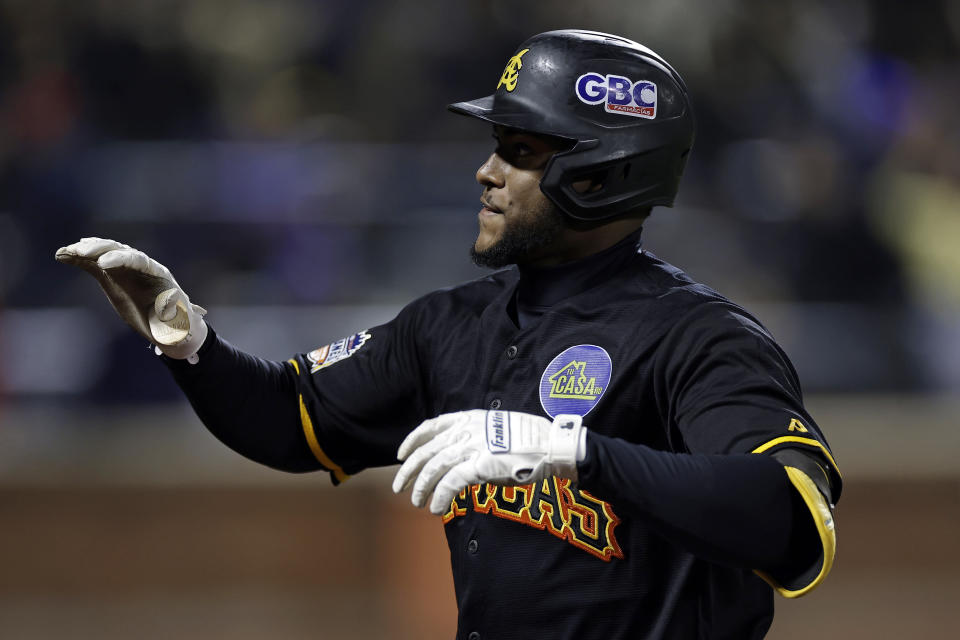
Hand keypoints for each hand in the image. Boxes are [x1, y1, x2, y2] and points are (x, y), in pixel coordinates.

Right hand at [55, 237, 207, 359]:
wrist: (170, 326)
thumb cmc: (176, 325)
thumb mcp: (177, 322)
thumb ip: (172, 314)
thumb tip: (171, 311)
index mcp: (159, 274)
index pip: (139, 260)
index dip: (121, 259)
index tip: (103, 264)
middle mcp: (141, 267)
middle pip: (120, 251)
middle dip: (100, 249)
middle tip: (81, 252)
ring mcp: (125, 270)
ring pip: (105, 253)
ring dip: (86, 251)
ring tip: (66, 252)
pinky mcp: (112, 277)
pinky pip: (94, 264)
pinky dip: (79, 259)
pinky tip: (63, 254)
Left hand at [392, 409, 585, 514]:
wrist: (551, 446)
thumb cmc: (531, 440)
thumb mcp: (498, 429)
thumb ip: (477, 438)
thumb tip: (463, 457)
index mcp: (470, 419)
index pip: (431, 426)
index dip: (412, 441)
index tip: (401, 455)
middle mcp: (467, 430)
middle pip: (426, 451)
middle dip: (409, 471)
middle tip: (400, 487)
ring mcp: (473, 447)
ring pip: (433, 468)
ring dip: (421, 488)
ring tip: (417, 502)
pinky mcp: (480, 466)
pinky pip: (450, 484)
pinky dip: (440, 496)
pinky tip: (436, 508)